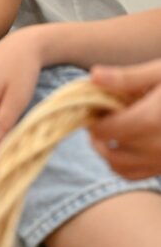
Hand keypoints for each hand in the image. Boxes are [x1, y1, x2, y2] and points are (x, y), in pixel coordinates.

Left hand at [90, 59, 160, 178]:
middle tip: (100, 116)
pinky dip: (124, 164)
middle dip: (98, 135)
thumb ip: (126, 78)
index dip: (92, 119)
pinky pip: (137, 174)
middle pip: (108, 150)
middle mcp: (157, 147)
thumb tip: (92, 77)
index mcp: (149, 120)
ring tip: (110, 130)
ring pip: (119, 167)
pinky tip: (126, 143)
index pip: (104, 130)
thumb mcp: (160, 72)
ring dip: (107, 151)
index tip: (93, 106)